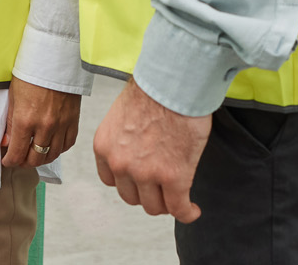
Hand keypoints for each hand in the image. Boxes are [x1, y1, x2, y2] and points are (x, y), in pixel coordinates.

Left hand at [1, 78, 79, 167]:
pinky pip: (67, 144)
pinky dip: (58, 149)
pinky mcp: (73, 121)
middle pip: (35, 159)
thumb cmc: (30, 75)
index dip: (10, 161)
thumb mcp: (13, 97)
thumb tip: (6, 143)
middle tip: (19, 159)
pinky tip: (51, 146)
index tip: (7, 161)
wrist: (54, 60)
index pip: (17, 153)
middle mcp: (44, 126)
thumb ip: (10, 124)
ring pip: (52, 155)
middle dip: (24, 162)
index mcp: (25, 120)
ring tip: (34, 155)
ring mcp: (61, 125)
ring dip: (41, 158)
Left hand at [93, 79, 210, 222]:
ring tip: (178, 197)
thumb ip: (124, 138)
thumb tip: (138, 148)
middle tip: (162, 188)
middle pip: (131, 197)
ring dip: (167, 203)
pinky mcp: (173, 178)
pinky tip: (193, 210)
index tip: (141, 181)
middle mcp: (120, 164)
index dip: (128, 182)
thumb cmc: (152, 90)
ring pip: (154, 206)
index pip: (111, 180)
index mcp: (105, 147)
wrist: (172, 84)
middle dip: (147, 194)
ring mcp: (146, 174)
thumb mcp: (122, 115)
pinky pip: (178, 208)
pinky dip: (186, 212)